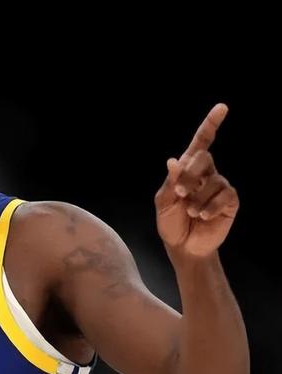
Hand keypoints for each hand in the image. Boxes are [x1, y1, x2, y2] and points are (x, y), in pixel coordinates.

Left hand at [155, 103, 238, 256]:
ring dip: (197, 197)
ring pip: (213, 180)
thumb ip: (170, 182)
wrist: (182, 246)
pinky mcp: (229, 202)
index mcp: (188, 169)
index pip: (201, 143)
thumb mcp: (163, 202)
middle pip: (203, 157)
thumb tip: (174, 160)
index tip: (222, 107)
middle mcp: (206, 174)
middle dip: (189, 175)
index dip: (211, 124)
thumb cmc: (171, 222)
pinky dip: (210, 206)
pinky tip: (202, 216)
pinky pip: (224, 196)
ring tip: (190, 211)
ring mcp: (219, 187)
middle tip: (179, 193)